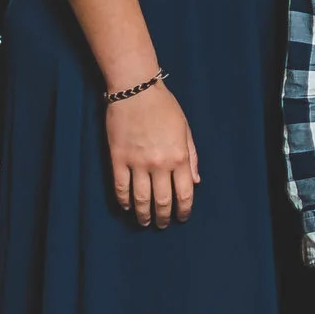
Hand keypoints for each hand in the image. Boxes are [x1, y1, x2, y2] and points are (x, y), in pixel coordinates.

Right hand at [107, 85, 197, 226]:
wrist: (135, 89)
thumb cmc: (163, 106)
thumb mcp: (185, 129)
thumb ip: (191, 156)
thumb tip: (196, 181)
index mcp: (179, 157)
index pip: (184, 193)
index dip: (184, 210)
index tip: (182, 217)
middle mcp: (160, 164)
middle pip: (163, 201)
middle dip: (164, 217)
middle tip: (162, 224)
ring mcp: (137, 163)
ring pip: (140, 199)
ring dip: (143, 214)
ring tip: (144, 221)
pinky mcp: (118, 159)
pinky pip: (120, 187)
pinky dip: (123, 201)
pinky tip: (126, 207)